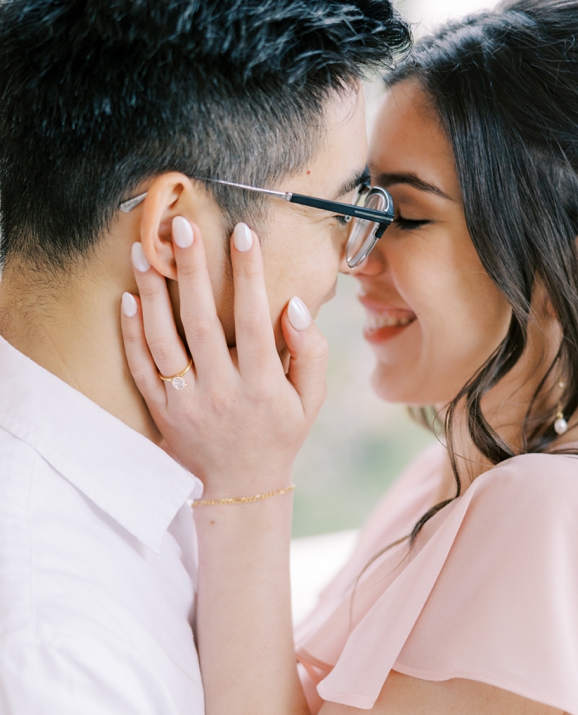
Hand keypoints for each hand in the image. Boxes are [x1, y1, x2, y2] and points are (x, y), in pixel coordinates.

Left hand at [120, 219, 326, 497]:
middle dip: (193, 270)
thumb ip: (310, 353)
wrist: (241, 487)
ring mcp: (186, 401)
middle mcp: (221, 391)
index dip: (250, 276)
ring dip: (152, 292)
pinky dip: (131, 332)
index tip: (243, 234)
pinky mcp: (160, 409)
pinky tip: (129, 297)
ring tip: (142, 250)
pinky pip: (141, 366)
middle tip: (183, 227)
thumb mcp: (311, 400)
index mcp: (262, 386)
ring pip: (163, 339)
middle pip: (202, 322)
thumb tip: (295, 306)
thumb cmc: (280, 435)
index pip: (257, 321)